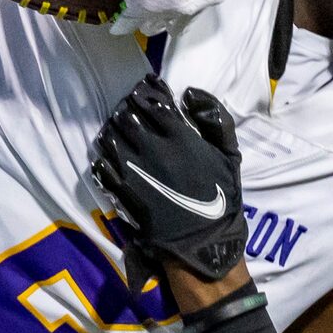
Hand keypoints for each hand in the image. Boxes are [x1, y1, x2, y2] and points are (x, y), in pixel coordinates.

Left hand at [88, 76, 248, 282]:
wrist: (203, 241)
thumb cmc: (220, 199)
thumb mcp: (230, 155)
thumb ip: (215, 119)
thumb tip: (190, 94)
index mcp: (179, 136)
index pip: (153, 102)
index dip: (145, 93)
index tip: (143, 91)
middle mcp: (153, 148)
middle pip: (127, 116)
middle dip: (126, 109)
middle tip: (127, 109)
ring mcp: (134, 170)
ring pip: (111, 138)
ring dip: (112, 129)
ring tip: (115, 128)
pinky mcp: (122, 191)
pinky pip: (102, 167)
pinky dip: (102, 157)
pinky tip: (106, 156)